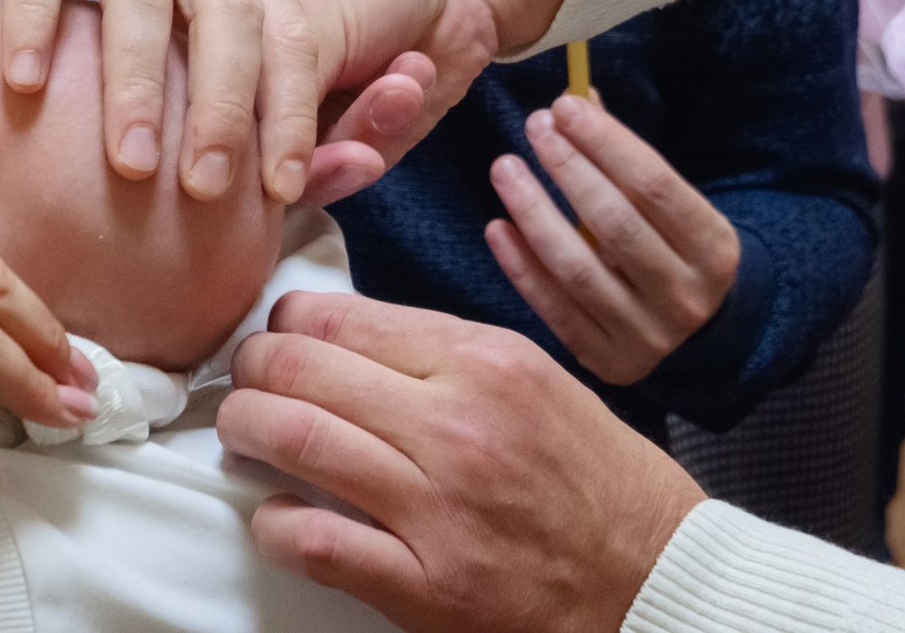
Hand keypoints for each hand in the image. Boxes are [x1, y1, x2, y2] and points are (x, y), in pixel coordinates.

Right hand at [0, 0, 322, 200]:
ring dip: (139, 76)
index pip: (283, 26)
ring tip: (127, 159)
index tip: (286, 188)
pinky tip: (22, 76)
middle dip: (227, 105)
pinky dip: (34, 10)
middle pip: (228, 10)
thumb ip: (192, 22)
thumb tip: (210, 141)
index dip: (290, 107)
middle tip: (210, 189)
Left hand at [218, 293, 701, 632]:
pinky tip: (274, 513)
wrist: (661, 583)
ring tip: (242, 435)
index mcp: (484, 361)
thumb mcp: (535, 379)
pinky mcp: (428, 588)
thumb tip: (344, 335)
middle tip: (244, 381)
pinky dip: (272, 522)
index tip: (278, 336)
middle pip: (301, 367)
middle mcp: (457, 425)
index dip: (286, 322)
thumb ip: (442, 353)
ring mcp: (439, 508)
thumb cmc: (599, 482)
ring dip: (246, 431)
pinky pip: (313, 540)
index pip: (340, 316)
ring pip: (294, 438)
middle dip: (250, 368)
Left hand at [483, 94, 739, 384]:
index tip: (564, 106)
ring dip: (534, 212)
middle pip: (616, 224)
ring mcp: (647, 336)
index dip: (605, 142)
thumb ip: (624, 157)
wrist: (698, 331)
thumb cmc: (671, 246)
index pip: (655, 185)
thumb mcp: (670, 206)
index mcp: (714, 249)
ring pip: (578, 268)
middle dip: (569, 168)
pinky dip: (521, 267)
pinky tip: (497, 227)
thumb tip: (576, 98)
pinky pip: (555, 309)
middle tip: (534, 127)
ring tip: (504, 167)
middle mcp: (687, 296)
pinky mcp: (608, 360)